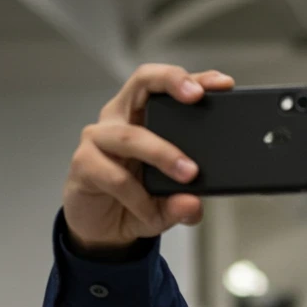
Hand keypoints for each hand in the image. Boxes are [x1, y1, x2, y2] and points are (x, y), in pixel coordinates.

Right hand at [63, 63, 234, 251]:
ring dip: (163, 154)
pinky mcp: (84, 165)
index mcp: (142, 116)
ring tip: (189, 174)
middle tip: (197, 97)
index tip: (221, 83)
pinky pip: (116, 178)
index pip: (165, 85)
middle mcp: (119, 120)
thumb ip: (186, 202)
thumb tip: (193, 204)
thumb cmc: (135, 201)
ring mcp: (99, 139)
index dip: (191, 78)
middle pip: (142, 83)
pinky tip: (151, 214)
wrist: (102, 229)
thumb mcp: (170, 201)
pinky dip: (140, 199)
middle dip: (172, 82)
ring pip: (131, 136)